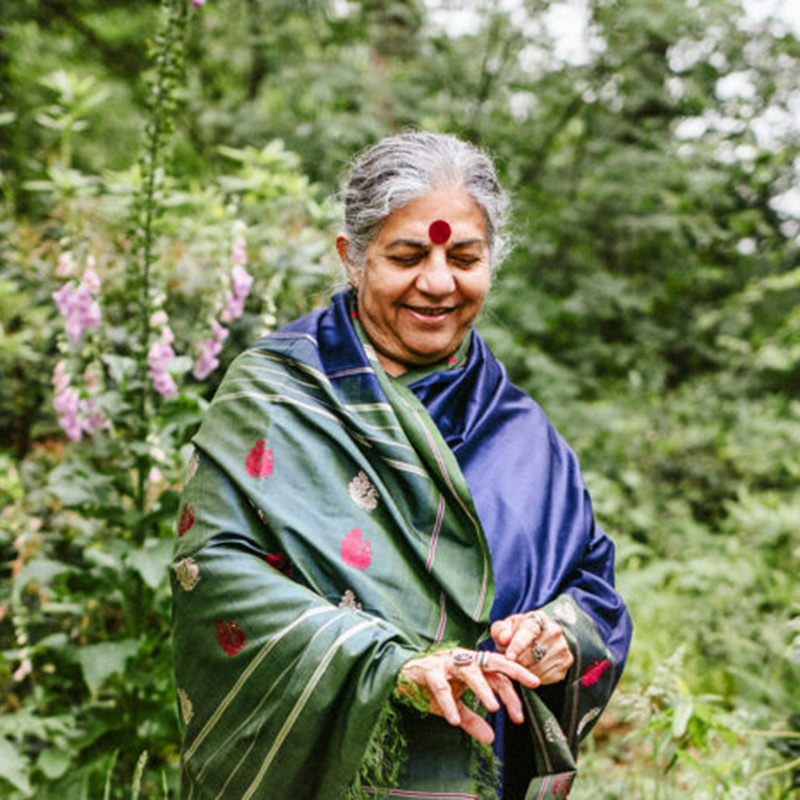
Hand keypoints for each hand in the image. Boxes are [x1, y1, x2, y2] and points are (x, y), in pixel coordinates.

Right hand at [397, 648, 539, 744]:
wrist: (401, 675)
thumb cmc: (431, 686)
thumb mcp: (455, 706)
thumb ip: (472, 720)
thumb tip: (491, 739)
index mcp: (472, 665)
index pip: (499, 674)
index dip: (513, 692)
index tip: (521, 716)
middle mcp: (463, 659)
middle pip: (493, 661)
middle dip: (514, 670)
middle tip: (532, 682)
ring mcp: (446, 663)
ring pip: (470, 671)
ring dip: (483, 689)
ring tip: (494, 707)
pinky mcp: (429, 670)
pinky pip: (441, 687)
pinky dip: (448, 703)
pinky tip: (453, 720)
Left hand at [491, 609, 573, 684]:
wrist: (539, 638)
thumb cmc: (517, 633)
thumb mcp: (505, 628)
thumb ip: (500, 631)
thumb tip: (504, 638)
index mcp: (537, 618)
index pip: (527, 633)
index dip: (516, 647)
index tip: (508, 658)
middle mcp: (554, 631)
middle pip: (531, 655)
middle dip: (517, 661)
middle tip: (512, 661)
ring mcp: (562, 647)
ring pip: (538, 668)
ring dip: (525, 671)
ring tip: (521, 664)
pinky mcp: (566, 662)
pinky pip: (547, 677)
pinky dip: (535, 677)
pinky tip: (532, 669)